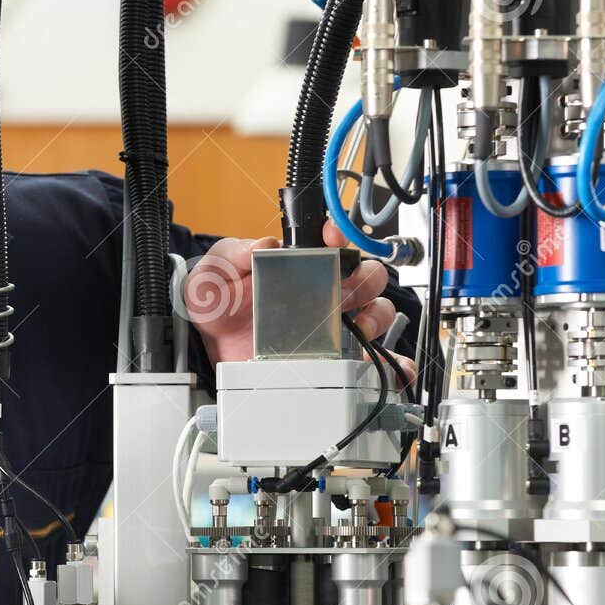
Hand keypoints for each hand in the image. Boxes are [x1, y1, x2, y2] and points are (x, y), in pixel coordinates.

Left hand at [183, 232, 413, 379]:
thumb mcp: (214, 274)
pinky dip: (391, 364)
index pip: (332, 243)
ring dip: (376, 317)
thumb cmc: (218, 306)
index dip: (340, 236)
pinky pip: (374, 360)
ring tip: (359, 329)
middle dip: (364, 281)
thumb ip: (231, 254)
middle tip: (344, 295)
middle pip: (366, 276)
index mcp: (300, 265)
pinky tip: (389, 368)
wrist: (213, 349)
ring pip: (377, 312)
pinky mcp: (336, 357)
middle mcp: (324, 291)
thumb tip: (261, 244)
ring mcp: (333, 324)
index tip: (334, 240)